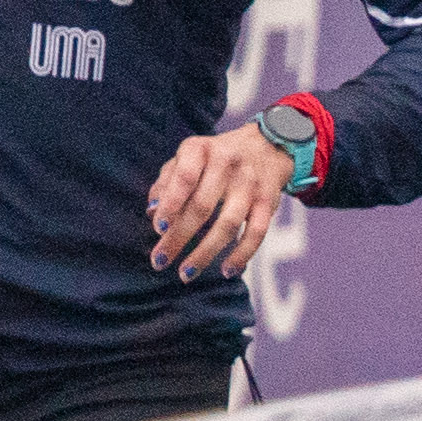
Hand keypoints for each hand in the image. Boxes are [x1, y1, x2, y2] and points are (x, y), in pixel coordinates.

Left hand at [145, 124, 294, 278]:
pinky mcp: (269, 201)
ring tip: (185, 273)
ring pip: (228, 224)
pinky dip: (242, 254)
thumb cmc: (212, 158)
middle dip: (179, 237)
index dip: (171, 204)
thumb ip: (166, 182)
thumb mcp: (187, 158)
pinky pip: (257, 233)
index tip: (159, 229)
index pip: (185, 177)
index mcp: (200, 150)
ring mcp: (250, 183)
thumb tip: (152, 213)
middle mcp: (227, 163)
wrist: (265, 146)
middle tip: (160, 261)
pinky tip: (226, 271)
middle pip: (202, 206)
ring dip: (205, 252)